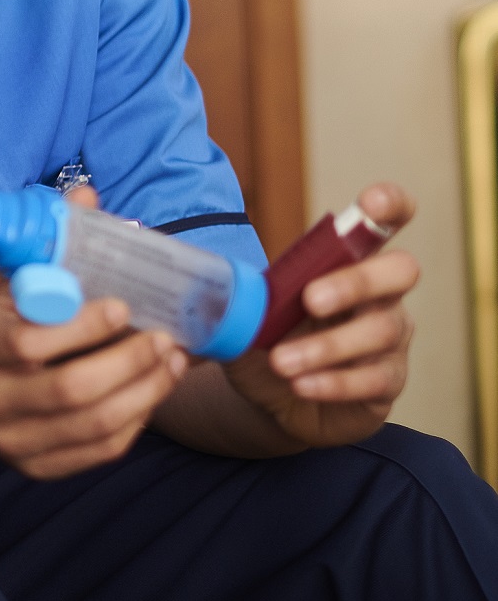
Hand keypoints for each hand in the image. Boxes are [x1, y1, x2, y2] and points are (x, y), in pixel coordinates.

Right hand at [0, 267, 188, 478]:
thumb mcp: (3, 284)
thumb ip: (43, 247)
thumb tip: (87, 200)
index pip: (28, 345)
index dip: (81, 328)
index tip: (123, 307)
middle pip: (70, 391)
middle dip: (128, 363)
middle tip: (165, 338)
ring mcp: (15, 440)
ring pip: (94, 426)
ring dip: (145, 393)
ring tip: (173, 362)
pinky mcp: (40, 467)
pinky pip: (100, 450)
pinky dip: (136, 422)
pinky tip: (152, 393)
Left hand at [223, 182, 418, 447]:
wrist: (272, 398)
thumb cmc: (267, 339)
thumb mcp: (248, 309)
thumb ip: (237, 289)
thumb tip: (199, 279)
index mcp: (347, 262)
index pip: (382, 222)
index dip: (389, 205)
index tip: (372, 203)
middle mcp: (382, 294)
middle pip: (400, 271)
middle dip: (355, 282)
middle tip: (310, 300)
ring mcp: (391, 337)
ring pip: (381, 331)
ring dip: (327, 346)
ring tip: (281, 362)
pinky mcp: (389, 381)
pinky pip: (375, 379)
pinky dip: (334, 382)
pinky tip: (302, 385)